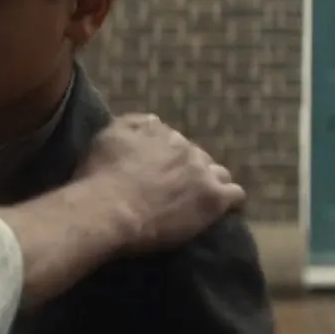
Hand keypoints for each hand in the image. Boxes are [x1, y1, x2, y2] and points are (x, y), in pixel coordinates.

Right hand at [75, 113, 245, 253]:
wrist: (109, 209)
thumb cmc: (99, 176)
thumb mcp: (107, 136)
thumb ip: (132, 124)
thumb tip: (154, 121)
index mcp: (161, 132)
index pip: (174, 141)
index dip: (168, 159)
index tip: (158, 174)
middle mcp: (185, 147)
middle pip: (198, 157)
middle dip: (191, 171)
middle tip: (176, 192)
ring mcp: (202, 173)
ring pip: (220, 174)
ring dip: (212, 184)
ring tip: (199, 203)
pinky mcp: (213, 199)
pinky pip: (235, 196)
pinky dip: (229, 202)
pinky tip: (220, 212)